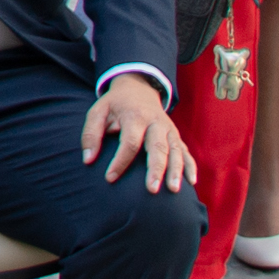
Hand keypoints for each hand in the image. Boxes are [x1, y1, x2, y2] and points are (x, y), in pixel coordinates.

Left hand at [81, 74, 195, 191]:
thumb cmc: (115, 104)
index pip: (130, 142)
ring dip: (176, 171)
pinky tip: (191, 182)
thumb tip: (87, 160)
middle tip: (151, 190)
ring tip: (173, 190)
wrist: (138, 88)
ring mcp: (169, 129)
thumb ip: (90, 134)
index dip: (120, 161)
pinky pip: (186, 151)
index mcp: (135, 116)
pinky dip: (190, 166)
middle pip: (158, 147)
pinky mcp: (176, 136)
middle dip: (156, 169)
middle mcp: (156, 123)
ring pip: (176, 151)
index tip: (109, 178)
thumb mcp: (98, 111)